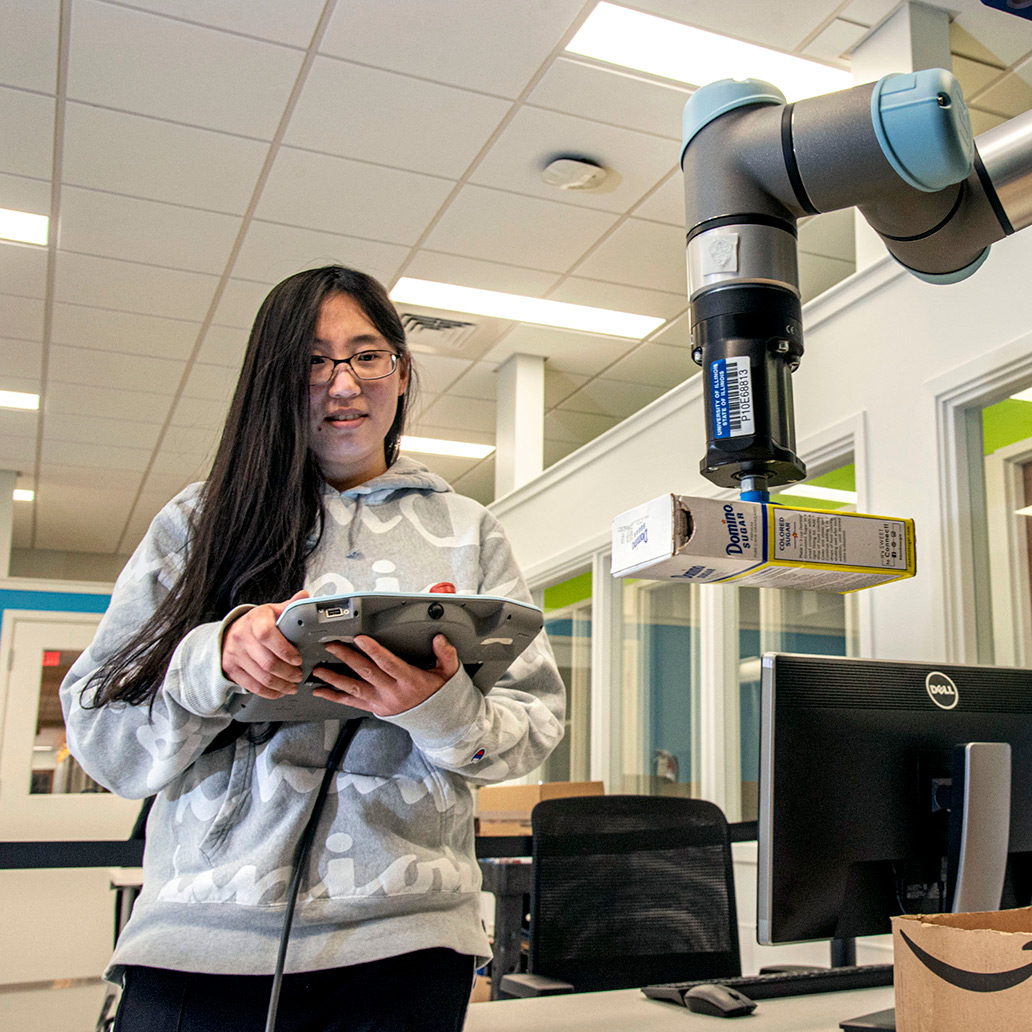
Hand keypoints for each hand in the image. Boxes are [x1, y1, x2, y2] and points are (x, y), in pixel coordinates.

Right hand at [221, 590, 308, 698]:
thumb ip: (288, 607)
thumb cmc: (256, 623)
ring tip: (293, 685)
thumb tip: (304, 596)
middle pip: (267, 662)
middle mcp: (242, 637)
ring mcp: (235, 655)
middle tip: (299, 675)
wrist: (230, 633)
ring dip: (281, 685)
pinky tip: (279, 691)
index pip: (267, 635)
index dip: (285, 650)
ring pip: (262, 677)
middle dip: (288, 672)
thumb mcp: (271, 611)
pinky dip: (269, 692)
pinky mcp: (231, 669)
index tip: (298, 659)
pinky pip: (252, 686)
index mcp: (255, 620)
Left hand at [311, 634, 459, 716]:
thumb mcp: (448, 672)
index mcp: (409, 680)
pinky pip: (351, 703)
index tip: (360, 639)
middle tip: (332, 646)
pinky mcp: (375, 708)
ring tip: (318, 669)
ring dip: (334, 678)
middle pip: (366, 672)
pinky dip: (334, 696)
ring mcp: (381, 702)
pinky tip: (320, 691)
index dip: (373, 651)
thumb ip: (445, 654)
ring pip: (354, 688)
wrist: (437, 721)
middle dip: (347, 658)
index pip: (388, 663)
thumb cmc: (439, 693)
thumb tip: (439, 639)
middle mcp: (392, 692)